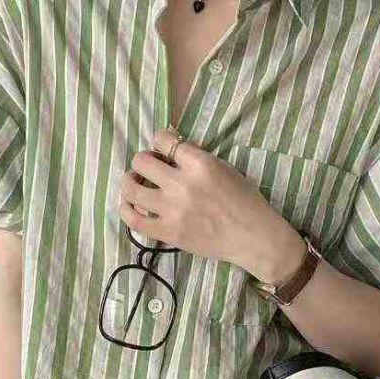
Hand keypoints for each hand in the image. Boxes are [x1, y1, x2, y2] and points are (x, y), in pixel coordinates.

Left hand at [118, 127, 304, 281]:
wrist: (253, 237)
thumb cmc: (245, 201)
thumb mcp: (226, 168)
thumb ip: (198, 158)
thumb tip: (172, 149)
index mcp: (200, 164)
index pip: (163, 140)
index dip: (159, 142)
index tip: (162, 151)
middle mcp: (182, 184)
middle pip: (142, 161)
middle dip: (143, 162)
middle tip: (148, 170)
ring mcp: (173, 210)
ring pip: (132, 189)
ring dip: (130, 183)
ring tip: (135, 185)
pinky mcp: (169, 233)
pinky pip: (134, 220)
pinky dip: (126, 210)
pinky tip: (129, 206)